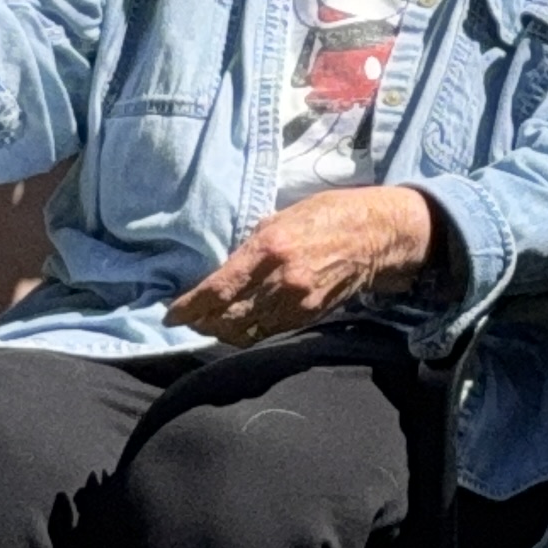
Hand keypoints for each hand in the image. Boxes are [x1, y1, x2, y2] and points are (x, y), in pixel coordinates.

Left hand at [169, 187, 437, 345]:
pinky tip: (239, 325)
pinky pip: (268, 332)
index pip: (217, 289)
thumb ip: (252, 244)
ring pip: (246, 332)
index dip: (190, 307)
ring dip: (222, 332)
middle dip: (202, 323)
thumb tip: (224, 267)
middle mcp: (280, 280)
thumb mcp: (282, 216)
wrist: (376, 235)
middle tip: (187, 321)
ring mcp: (296, 302)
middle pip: (227, 318)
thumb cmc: (328, 214)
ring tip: (209, 325)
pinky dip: (248, 332)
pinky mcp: (309, 316)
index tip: (171, 315)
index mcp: (268, 248)